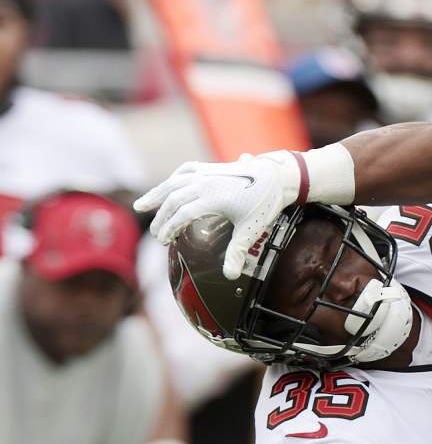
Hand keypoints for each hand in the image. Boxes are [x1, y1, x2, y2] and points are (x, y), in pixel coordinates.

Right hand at [134, 151, 301, 278]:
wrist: (278, 175)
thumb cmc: (265, 203)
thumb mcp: (251, 229)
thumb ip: (237, 251)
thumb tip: (230, 276)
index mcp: (210, 198)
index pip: (181, 215)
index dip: (169, 229)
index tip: (164, 241)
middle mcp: (204, 182)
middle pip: (172, 200)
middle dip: (161, 217)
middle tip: (157, 235)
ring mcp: (206, 173)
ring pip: (174, 182)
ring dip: (157, 194)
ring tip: (141, 206)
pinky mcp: (212, 168)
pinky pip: (186, 171)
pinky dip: (173, 178)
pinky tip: (168, 184)